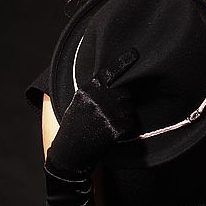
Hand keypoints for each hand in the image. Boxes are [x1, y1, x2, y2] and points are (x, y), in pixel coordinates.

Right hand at [46, 47, 139, 177]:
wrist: (70, 152)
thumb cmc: (74, 128)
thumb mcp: (78, 104)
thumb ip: (94, 93)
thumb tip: (113, 85)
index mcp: (88, 90)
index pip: (109, 72)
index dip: (123, 62)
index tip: (135, 53)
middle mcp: (99, 98)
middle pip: (125, 92)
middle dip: (123, 101)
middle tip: (112, 112)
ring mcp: (108, 112)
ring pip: (129, 107)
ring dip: (124, 114)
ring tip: (108, 124)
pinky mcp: (116, 126)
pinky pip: (130, 122)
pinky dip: (125, 127)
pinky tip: (112, 133)